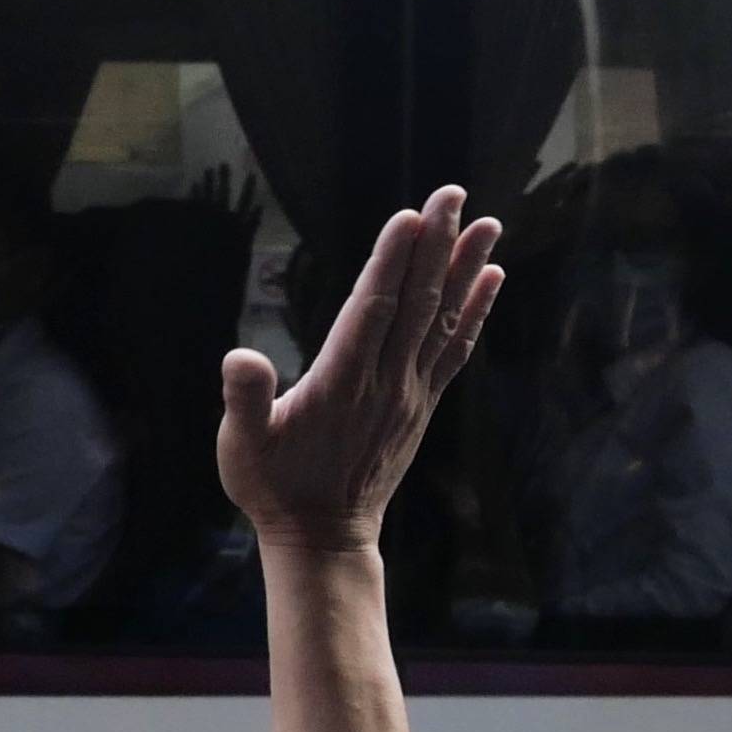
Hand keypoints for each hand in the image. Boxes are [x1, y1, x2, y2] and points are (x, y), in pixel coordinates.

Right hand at [216, 185, 506, 551]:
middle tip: (452, 194)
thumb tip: (241, 357)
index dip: (392, 262)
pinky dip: (475, 311)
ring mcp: (409, 394)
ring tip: (488, 224)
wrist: (323, 538)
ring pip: (443, 319)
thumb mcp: (240, 447)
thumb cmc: (273, 487)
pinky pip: (455, 349)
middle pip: (416, 302)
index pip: (372, 310)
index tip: (411, 217)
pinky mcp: (421, 405)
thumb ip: (244, 401)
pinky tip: (491, 280)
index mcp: (340, 384)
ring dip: (466, 269)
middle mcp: (384, 383)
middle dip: (435, 246)